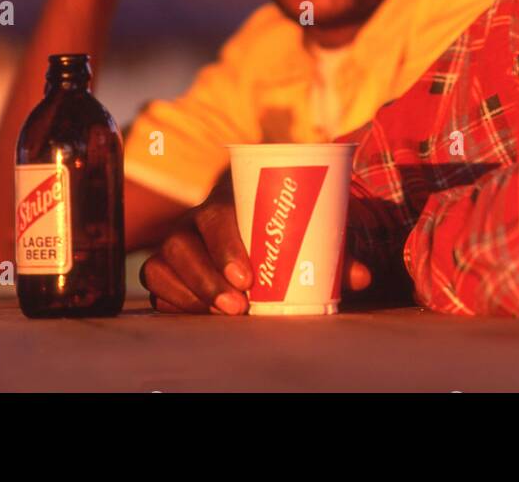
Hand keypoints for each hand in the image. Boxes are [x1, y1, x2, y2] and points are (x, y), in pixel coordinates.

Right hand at [139, 201, 372, 313]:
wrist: (253, 231)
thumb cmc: (281, 230)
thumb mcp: (306, 236)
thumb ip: (332, 254)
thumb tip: (362, 277)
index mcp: (225, 203)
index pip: (215, 218)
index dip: (226, 247)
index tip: (248, 277)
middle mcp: (193, 222)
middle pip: (181, 245)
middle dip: (207, 279)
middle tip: (239, 306)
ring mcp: (174, 247)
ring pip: (162, 266)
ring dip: (192, 294)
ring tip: (225, 314)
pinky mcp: (164, 272)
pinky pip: (156, 288)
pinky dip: (174, 303)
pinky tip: (199, 315)